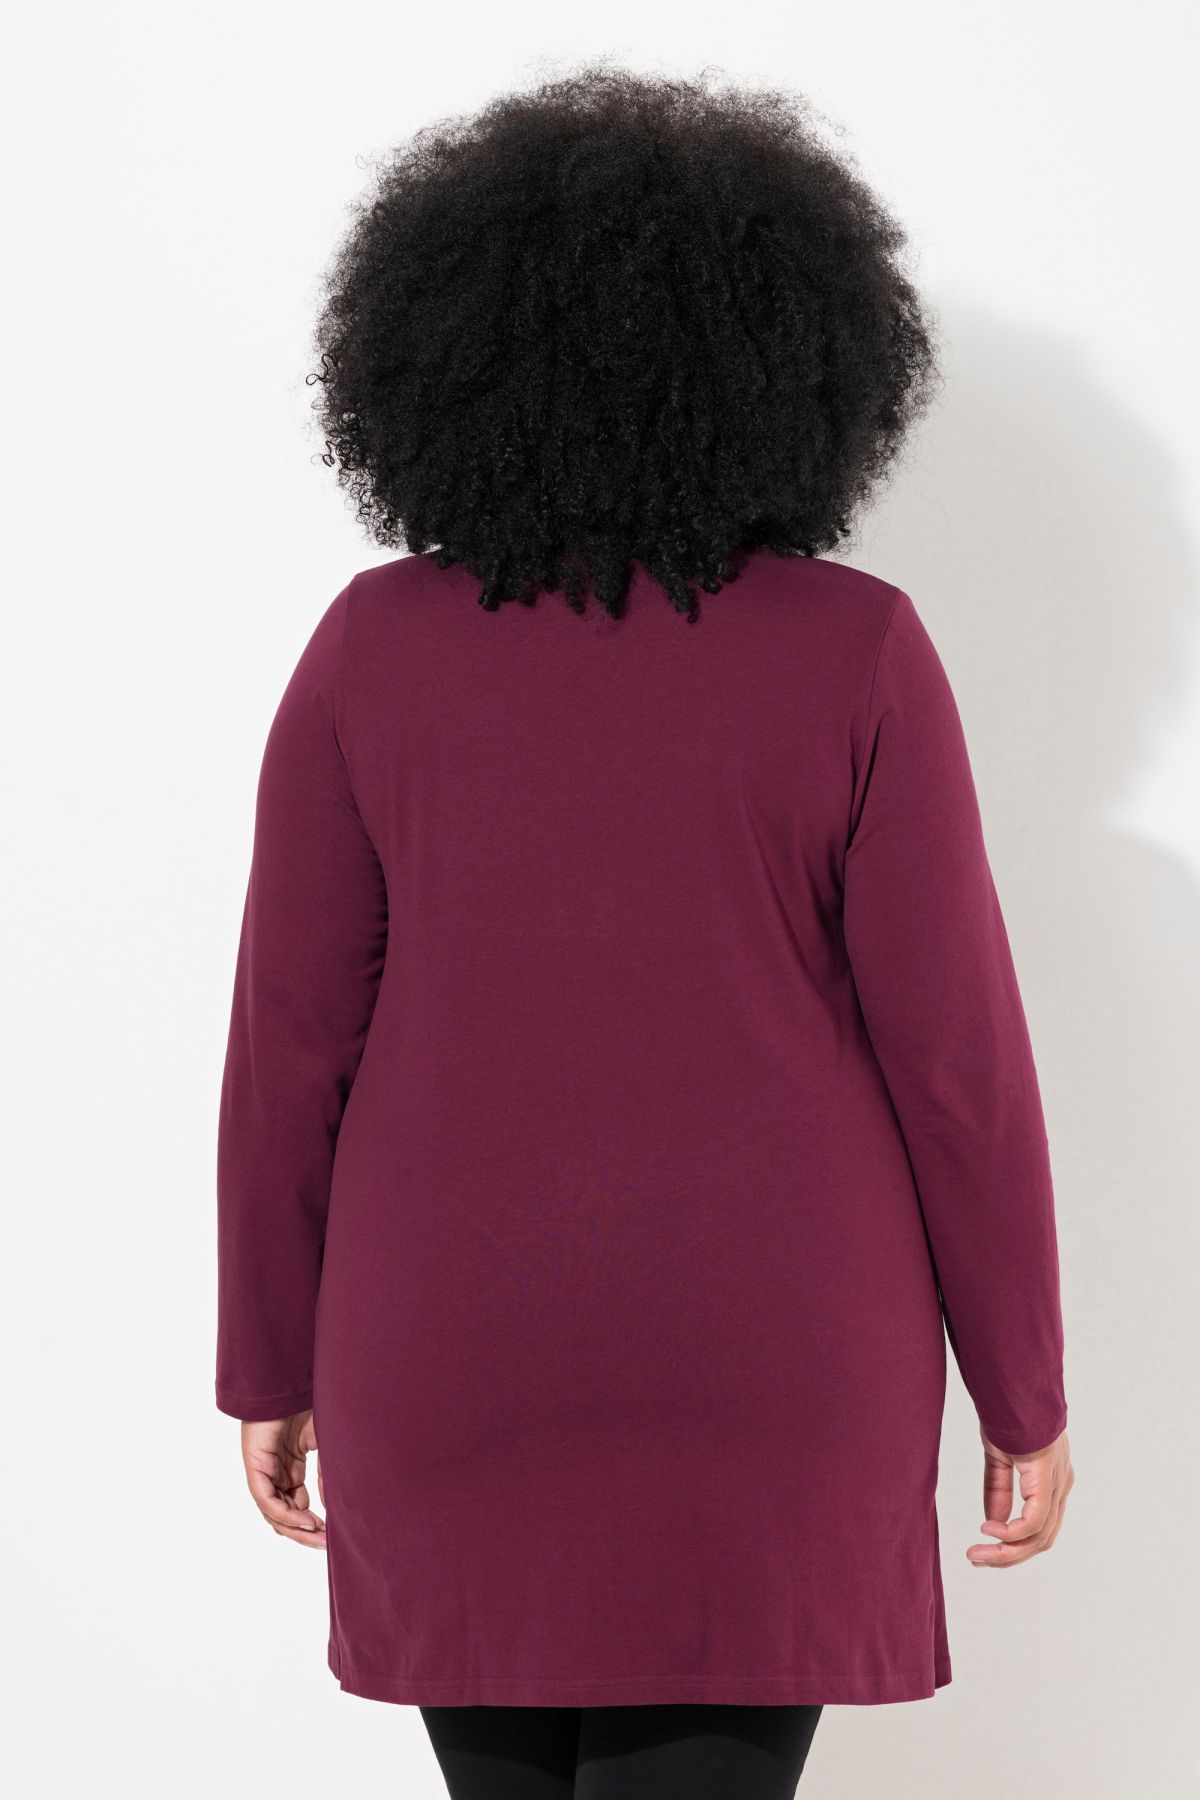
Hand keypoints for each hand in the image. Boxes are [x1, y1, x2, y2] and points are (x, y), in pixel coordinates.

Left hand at [240, 1410, 325, 1548]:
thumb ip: (327, 1475)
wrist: (291, 1380)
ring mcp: (264, 1471)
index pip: (296, 1506)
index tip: (332, 1534)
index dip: (312, 1523)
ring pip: (274, 1513)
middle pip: (284, 1515)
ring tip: (319, 1537)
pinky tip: (306, 1519)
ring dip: (296, 1528)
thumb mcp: (326, 1445)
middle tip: (326, 1545)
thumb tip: (332, 1506)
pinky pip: (266, 1500)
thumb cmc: (309, 1405)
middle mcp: (275, 1473)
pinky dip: (285, 1514)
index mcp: (290, 1468)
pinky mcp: (255, 1466)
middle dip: (305, 1533)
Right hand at [966, 1427, 1073, 1566]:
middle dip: (1008, 1556)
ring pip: (1039, 1537)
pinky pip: (1034, 1520)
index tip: (982, 1550)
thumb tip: (992, 1523)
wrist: (1014, 1387)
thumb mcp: (1000, 1458)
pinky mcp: (1048, 1478)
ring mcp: (1058, 1484)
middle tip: (976, 1559)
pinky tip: (988, 1529)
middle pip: (1041, 1540)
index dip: (1012, 1545)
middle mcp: (1061, 1486)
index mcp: (1052, 1481)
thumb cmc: (1008, 1413)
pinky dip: (1010, 1531)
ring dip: (1007, 1551)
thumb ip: (997, 1491)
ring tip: (978, 1553)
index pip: (1039, 1528)